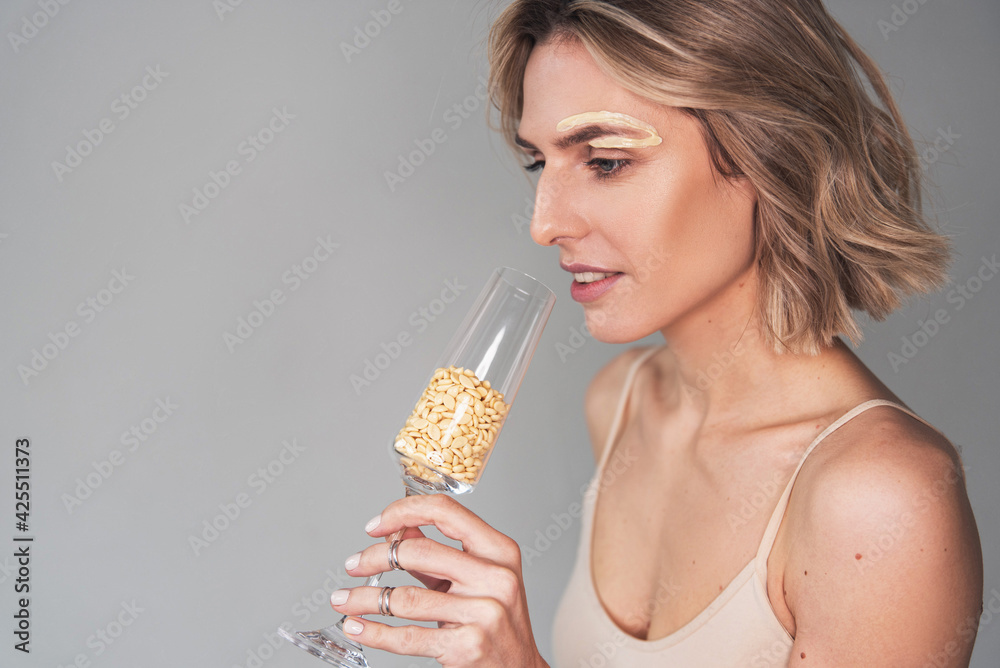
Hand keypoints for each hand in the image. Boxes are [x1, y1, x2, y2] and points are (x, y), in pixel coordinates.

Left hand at [331, 494, 548, 667]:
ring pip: (405, 598)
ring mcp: (484, 613)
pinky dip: (374, 632)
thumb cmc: (499, 622)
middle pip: (418, 552)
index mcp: (499, 550)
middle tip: (354, 565)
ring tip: (345, 599)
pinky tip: (357, 626)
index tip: (376, 526)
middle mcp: (495, 578)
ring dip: (364, 598)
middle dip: (374, 558)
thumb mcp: (478, 579)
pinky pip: (408, 636)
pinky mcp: (468, 646)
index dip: (403, 511)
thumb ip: (440, 554)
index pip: (446, 512)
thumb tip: (399, 528)